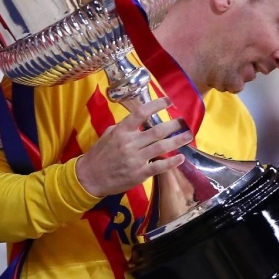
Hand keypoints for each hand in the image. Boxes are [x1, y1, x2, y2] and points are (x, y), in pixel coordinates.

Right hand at [76, 97, 192, 196]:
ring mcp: (135, 159)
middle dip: (173, 125)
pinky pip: (159, 166)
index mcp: (122, 131)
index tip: (168, 101)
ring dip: (177, 141)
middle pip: (157, 131)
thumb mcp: (108, 134)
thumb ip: (124, 127)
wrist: (90, 177)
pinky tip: (181, 158)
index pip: (141, 113)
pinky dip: (171, 162)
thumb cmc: (99, 154)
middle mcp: (130, 143)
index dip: (156, 105)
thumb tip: (140, 121)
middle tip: (184, 122)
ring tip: (188, 136)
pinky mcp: (139, 174)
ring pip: (161, 147)